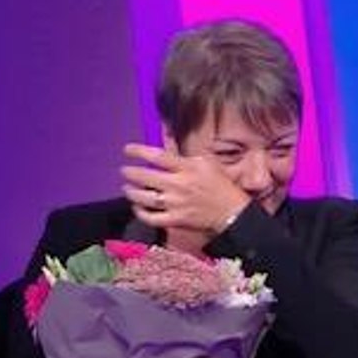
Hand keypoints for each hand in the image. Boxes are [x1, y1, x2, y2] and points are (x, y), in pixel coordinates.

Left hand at [120, 143, 249, 234]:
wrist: (232, 212)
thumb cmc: (220, 185)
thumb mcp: (206, 161)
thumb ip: (184, 152)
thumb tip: (166, 137)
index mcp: (187, 168)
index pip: (157, 156)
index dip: (138, 151)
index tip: (127, 149)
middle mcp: (178, 185)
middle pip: (145, 177)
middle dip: (130, 172)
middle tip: (124, 170)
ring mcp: (176, 204)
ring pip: (144, 198)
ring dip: (131, 191)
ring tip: (127, 187)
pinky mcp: (176, 220)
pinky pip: (151, 218)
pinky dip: (140, 212)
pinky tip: (137, 206)